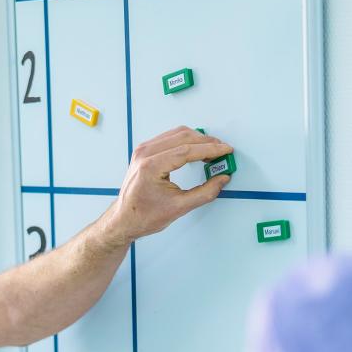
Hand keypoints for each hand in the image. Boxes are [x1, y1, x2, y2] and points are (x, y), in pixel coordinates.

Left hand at [104, 126, 233, 243]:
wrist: (124, 219)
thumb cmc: (144, 216)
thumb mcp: (179, 208)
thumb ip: (204, 193)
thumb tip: (222, 179)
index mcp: (151, 167)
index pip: (187, 150)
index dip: (210, 149)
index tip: (226, 150)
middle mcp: (145, 154)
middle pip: (183, 137)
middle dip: (207, 142)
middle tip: (223, 151)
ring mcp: (143, 150)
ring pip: (177, 133)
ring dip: (198, 139)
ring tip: (212, 152)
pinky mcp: (144, 151)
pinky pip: (169, 137)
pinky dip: (186, 140)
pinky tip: (196, 150)